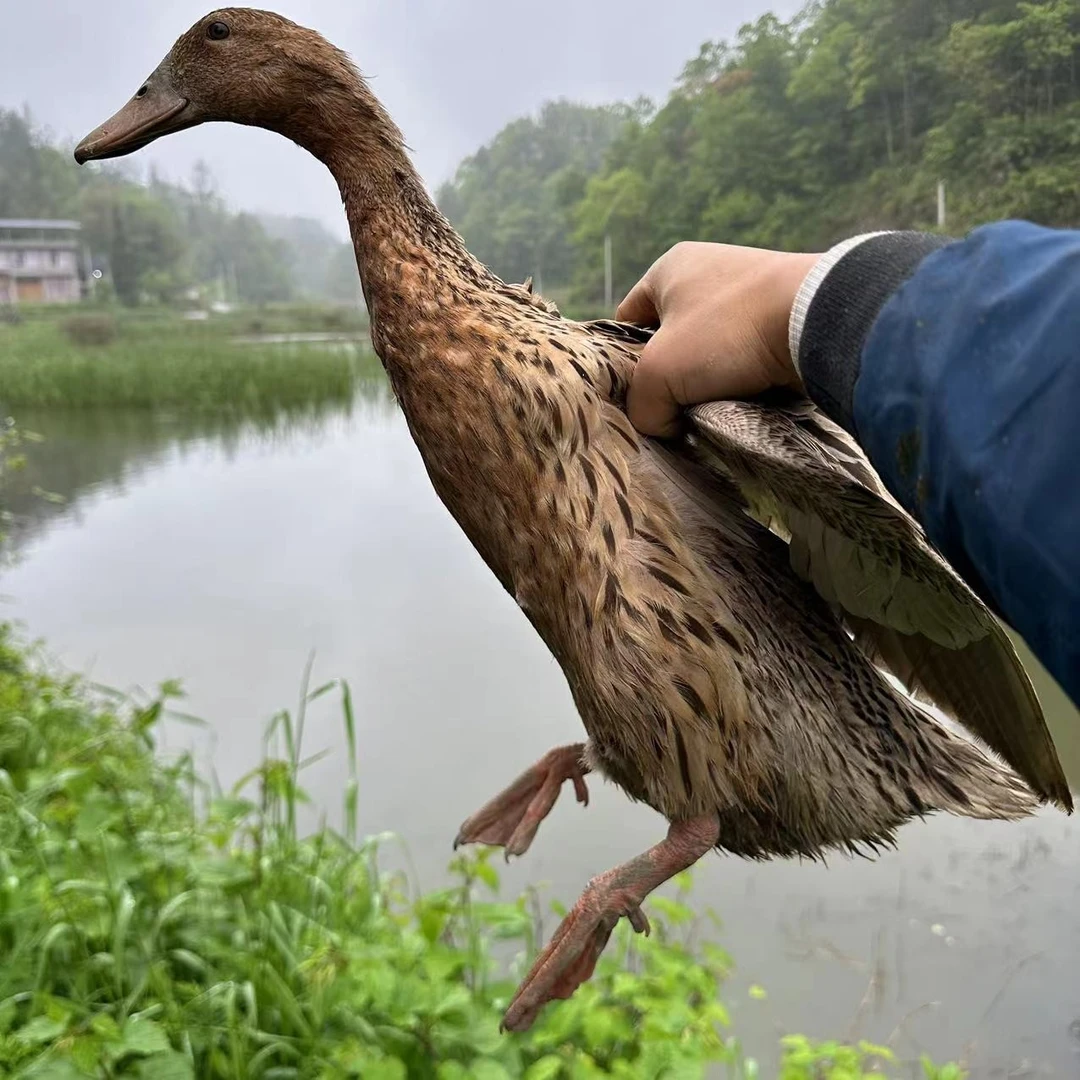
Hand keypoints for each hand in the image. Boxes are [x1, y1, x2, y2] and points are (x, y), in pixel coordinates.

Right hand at [616, 241, 820, 437]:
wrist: (818, 322)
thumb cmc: (727, 333)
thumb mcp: (660, 372)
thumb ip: (643, 404)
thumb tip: (661, 424)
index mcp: (670, 268)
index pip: (628, 321)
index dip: (624, 361)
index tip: (638, 395)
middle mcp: (708, 271)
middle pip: (671, 341)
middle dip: (672, 378)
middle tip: (674, 409)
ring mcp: (749, 292)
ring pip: (710, 354)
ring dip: (709, 384)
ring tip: (713, 409)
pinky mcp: (781, 314)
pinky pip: (747, 357)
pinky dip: (743, 381)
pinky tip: (745, 400)